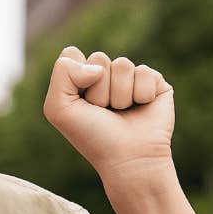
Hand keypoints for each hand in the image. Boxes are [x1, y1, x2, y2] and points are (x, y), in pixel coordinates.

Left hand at [42, 46, 175, 190]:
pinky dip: (141, 94)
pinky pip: (144, 71)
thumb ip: (62, 73)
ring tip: (121, 112)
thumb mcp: (58, 108)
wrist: (128, 158)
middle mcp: (105, 76)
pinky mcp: (154, 82)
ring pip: (122, 64)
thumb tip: (97, 65)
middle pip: (98, 58)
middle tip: (103, 111)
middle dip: (98, 89)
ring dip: (119, 94)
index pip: (72, 55)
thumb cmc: (92, 136)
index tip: (80, 103)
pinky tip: (141, 108)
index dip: (75, 78)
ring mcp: (130, 78)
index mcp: (79, 80)